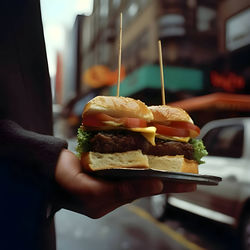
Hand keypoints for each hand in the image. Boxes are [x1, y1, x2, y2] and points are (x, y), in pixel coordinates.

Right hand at [54, 149, 195, 217]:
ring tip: (176, 156)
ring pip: (140, 166)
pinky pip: (128, 155)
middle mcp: (117, 185)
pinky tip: (150, 146)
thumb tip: (156, 184)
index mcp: (115, 197)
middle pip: (147, 179)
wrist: (48, 169)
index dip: (170, 186)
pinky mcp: (107, 159)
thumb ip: (123, 191)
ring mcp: (112, 171)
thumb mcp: (92, 194)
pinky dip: (140, 151)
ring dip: (157, 160)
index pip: (148, 191)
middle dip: (169, 173)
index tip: (191, 182)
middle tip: (189, 168)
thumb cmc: (66, 185)